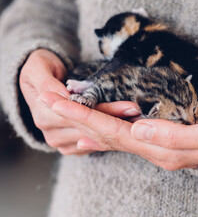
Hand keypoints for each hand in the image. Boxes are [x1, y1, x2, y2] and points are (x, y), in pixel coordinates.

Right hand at [19, 49, 140, 154]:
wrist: (39, 85)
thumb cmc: (41, 70)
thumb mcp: (38, 68)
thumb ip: (47, 82)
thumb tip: (62, 96)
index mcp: (43, 115)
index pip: (81, 115)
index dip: (106, 110)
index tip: (129, 106)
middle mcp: (52, 134)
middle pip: (92, 128)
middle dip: (117, 119)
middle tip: (140, 112)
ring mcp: (61, 143)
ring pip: (96, 137)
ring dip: (118, 129)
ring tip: (139, 119)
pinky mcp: (70, 147)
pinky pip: (93, 144)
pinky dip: (110, 137)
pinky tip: (127, 128)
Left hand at [44, 92, 197, 169]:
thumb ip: (174, 136)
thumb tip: (139, 128)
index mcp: (163, 149)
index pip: (116, 133)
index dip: (87, 117)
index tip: (61, 103)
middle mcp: (154, 151)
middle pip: (108, 136)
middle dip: (78, 118)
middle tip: (50, 101)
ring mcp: (156, 149)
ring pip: (114, 138)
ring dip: (86, 124)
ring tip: (63, 112)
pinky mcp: (160, 143)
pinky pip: (125, 139)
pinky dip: (104, 132)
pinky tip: (89, 133)